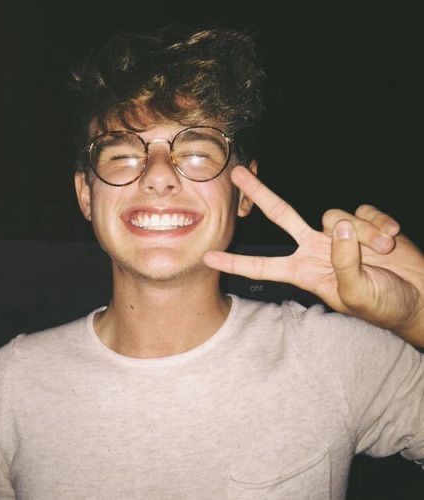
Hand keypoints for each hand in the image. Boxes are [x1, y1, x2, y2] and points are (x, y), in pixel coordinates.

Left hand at [204, 166, 423, 346]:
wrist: (421, 297)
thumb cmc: (386, 306)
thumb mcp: (359, 294)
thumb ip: (343, 262)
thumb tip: (335, 226)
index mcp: (306, 271)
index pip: (263, 265)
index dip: (236, 262)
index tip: (209, 257)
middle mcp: (316, 248)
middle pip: (282, 215)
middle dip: (260, 194)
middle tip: (237, 173)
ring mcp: (339, 234)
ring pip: (336, 214)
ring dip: (363, 233)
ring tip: (384, 253)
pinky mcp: (363, 224)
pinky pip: (364, 211)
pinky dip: (380, 224)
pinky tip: (392, 239)